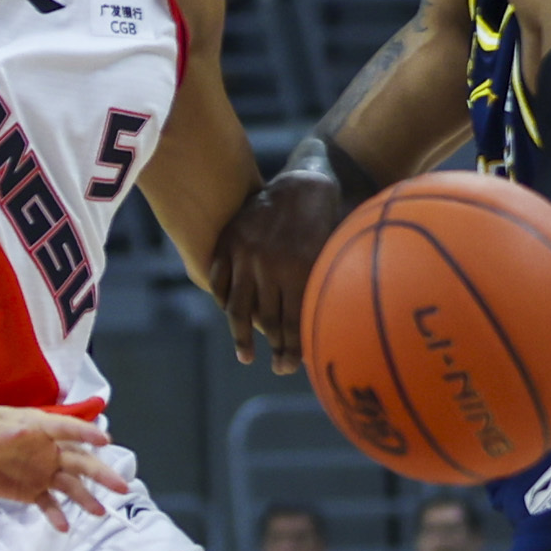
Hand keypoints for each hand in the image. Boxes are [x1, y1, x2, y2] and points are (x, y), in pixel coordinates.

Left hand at [0, 408, 127, 529]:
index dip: (85, 434)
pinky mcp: (31, 490)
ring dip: (85, 497)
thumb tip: (22, 431)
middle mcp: (48, 450)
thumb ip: (3, 432)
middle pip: (79, 461)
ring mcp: (41, 471)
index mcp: (38, 428)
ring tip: (100, 513)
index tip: (106, 441)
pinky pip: (49, 503)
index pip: (66, 429)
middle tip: (121, 487)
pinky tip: (64, 527)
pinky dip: (57, 514)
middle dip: (101, 474)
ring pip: (70, 485)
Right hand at [210, 162, 344, 370]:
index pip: (291, 323)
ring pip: (237, 307)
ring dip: (241, 336)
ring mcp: (245, 252)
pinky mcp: (229, 241)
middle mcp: (270, 263)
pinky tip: (232, 316)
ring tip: (246, 355)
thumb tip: (321, 336)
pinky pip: (219, 281)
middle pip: (266, 320)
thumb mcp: (331, 256)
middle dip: (273, 349)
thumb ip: (321, 291)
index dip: (291, 351)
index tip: (288, 368)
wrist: (305, 182)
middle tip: (278, 368)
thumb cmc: (328, 223)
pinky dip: (223, 301)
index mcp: (300, 268)